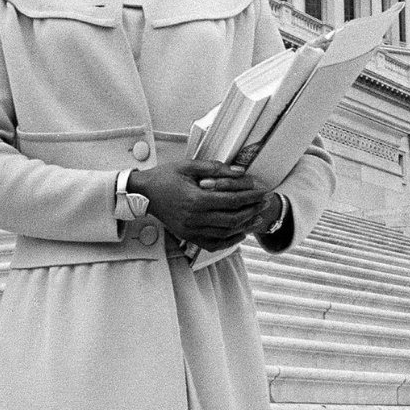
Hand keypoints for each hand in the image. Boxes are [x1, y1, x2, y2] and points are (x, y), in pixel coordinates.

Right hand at [133, 153, 270, 248]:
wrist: (143, 193)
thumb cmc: (164, 177)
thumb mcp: (188, 165)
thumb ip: (215, 168)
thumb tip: (240, 172)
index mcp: (196, 200)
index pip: (232, 201)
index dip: (251, 196)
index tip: (263, 191)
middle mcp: (195, 219)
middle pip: (232, 219)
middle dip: (252, 210)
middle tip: (265, 202)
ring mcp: (191, 230)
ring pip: (225, 234)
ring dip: (244, 226)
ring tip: (258, 218)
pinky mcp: (188, 236)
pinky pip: (213, 243)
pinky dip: (229, 241)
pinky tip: (239, 234)